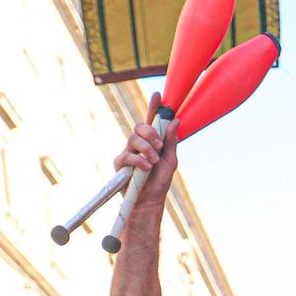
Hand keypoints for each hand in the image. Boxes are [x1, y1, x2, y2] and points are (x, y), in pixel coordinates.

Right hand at [113, 99, 178, 214]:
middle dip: (151, 132)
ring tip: (153, 162)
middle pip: (140, 125)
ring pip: (133, 138)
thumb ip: (171, 142)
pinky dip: (138, 160)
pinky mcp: (120, 163)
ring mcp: (128, 152)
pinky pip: (127, 155)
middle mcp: (138, 144)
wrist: (150, 201)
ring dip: (147, 148)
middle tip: (159, 145)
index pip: (151, 120)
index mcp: (151, 141)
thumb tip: (175, 121)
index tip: (158, 95)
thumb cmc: (159, 182)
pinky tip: (145, 167)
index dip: (154, 107)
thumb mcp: (170, 161)